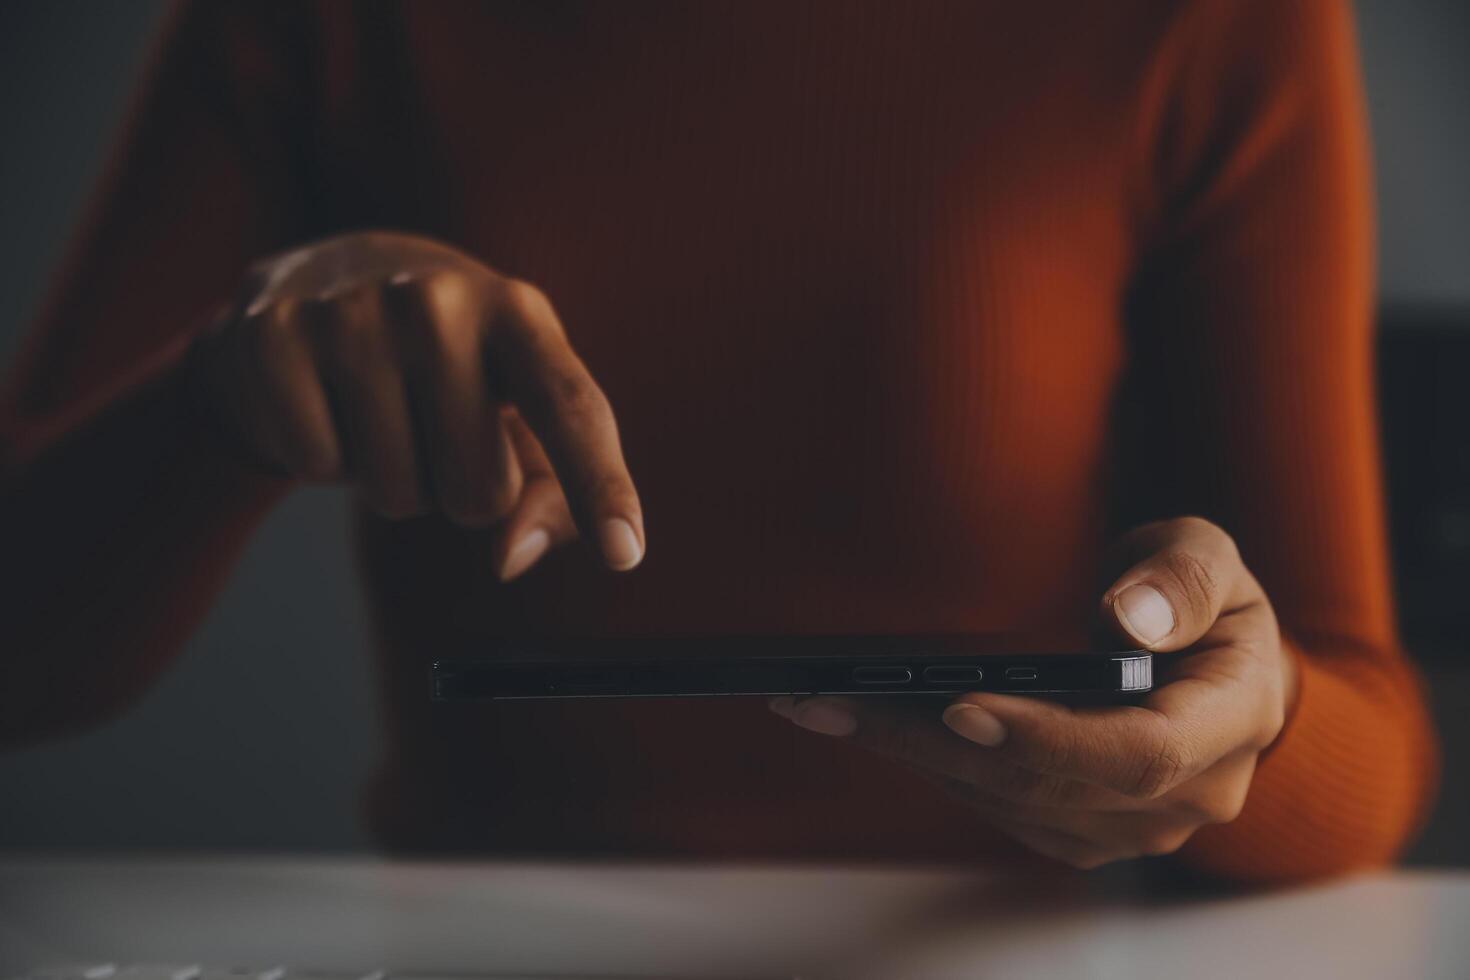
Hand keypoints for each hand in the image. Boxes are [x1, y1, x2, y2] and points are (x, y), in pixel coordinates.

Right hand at [189, 230, 642, 578]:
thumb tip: (509, 558)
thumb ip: (549, 494)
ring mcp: (351, 311)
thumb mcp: (517, 415)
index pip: (571, 409)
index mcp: (521, 313)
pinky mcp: (273, 334)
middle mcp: (440, 300)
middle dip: (461, 491)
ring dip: (392, 479)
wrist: (321, 284)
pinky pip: (314, 466)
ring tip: (379, 411)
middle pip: (478, 491)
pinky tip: (324, 401)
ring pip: (395, 491)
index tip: (625, 554)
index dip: (600, 486)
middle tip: (435, 429)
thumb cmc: (451, 369)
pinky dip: (321, 457)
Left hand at [769, 517, 1298, 868]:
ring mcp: (1131, 823)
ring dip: (912, 754)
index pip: (1138, 754)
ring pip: (1009, 802)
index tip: (960, 704)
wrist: (1214, 666)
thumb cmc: (1204, 602)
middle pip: (1046, 784)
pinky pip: (998, 805)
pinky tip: (871, 721)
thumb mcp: (1208, 555)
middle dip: (934, 741)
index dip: (1047, 736)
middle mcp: (1186, 794)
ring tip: (825, 703)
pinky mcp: (1081, 827)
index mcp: (1230, 720)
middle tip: (839, 698)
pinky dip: (931, 763)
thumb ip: (1182, 577)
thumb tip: (1129, 618)